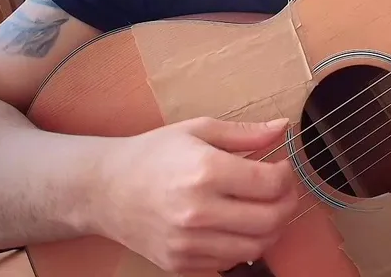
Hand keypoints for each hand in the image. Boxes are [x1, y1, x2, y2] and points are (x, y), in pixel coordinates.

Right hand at [92, 116, 296, 272]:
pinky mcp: (180, 263)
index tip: (281, 168)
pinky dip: (242, 246)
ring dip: (271, 230)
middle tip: (282, 191)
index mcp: (206, 171)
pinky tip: (237, 226)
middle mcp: (198, 211)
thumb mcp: (198, 130)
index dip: (286, 176)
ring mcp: (189, 242)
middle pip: (270, 219)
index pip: (270, 184)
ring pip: (255, 247)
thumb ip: (245, 132)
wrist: (103, 190)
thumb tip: (283, 126)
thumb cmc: (152, 155)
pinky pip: (228, 262)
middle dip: (287, 203)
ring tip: (264, 210)